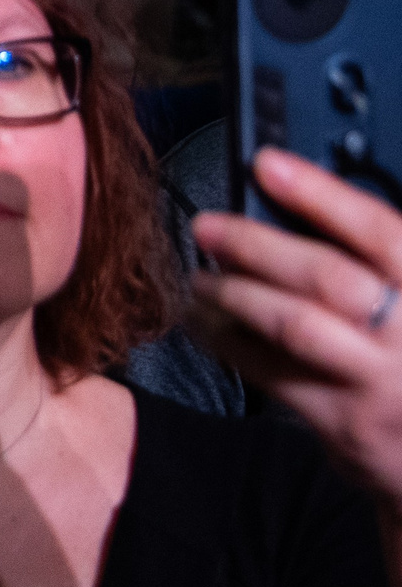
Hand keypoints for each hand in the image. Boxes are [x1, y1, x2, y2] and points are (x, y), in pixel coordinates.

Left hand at [190, 147, 401, 500]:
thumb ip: (385, 259)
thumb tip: (309, 202)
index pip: (382, 232)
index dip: (321, 194)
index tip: (269, 165)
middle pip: (327, 277)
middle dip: (257, 245)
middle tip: (209, 226)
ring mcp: (379, 381)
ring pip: (294, 325)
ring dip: (236, 293)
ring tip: (202, 277)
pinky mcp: (344, 421)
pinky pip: (272, 373)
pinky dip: (228, 342)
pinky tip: (205, 323)